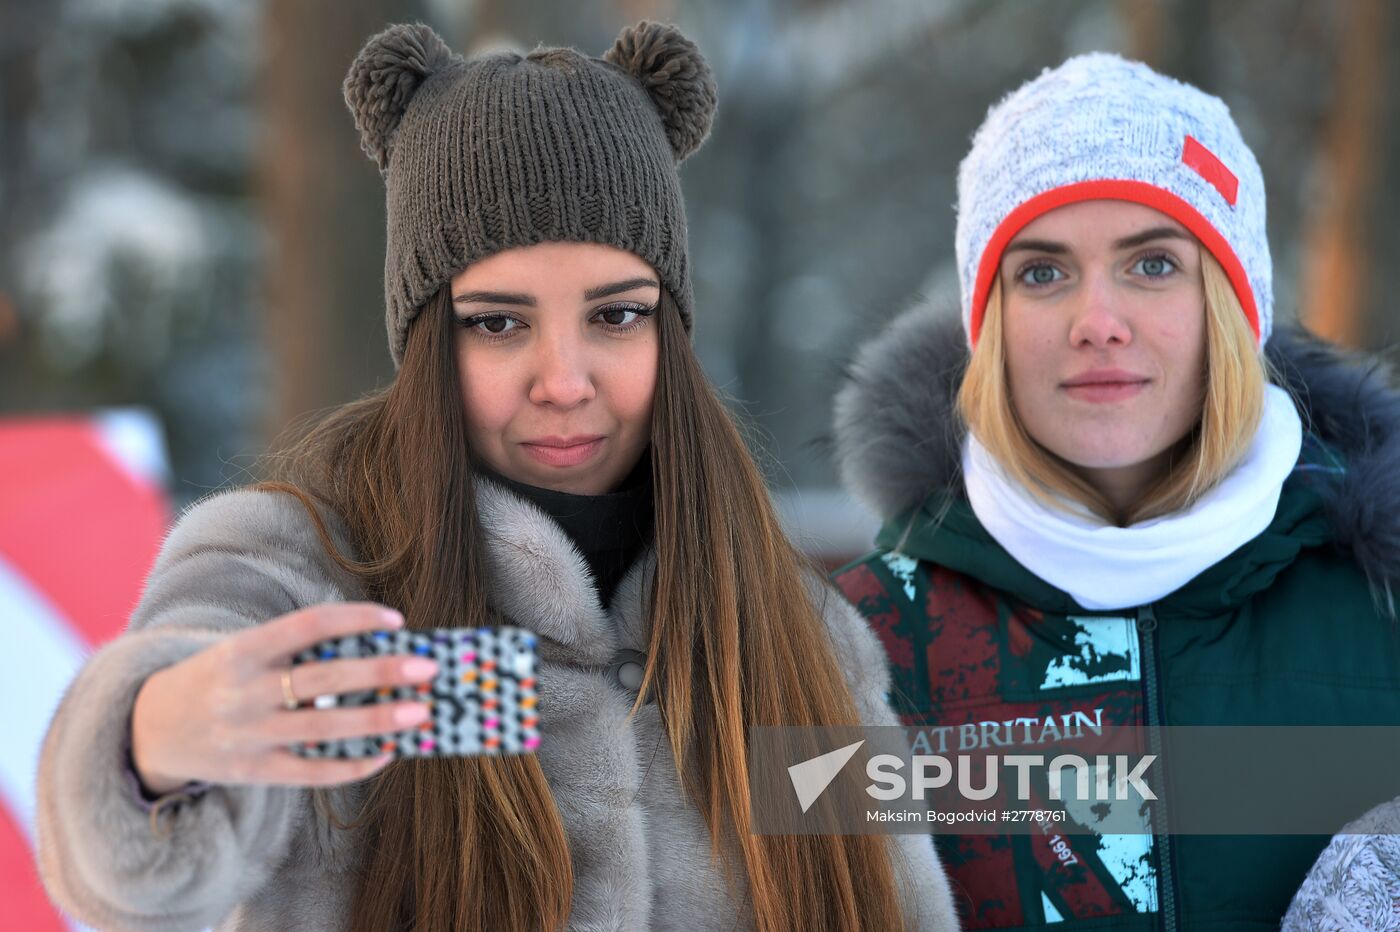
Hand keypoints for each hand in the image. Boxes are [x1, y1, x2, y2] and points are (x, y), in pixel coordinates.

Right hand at [130, 602, 436, 792]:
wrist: (149, 728)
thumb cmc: (217, 678)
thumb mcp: (242, 651)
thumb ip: (295, 650)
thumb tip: (374, 649)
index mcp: (243, 650)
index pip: (308, 625)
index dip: (354, 619)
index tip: (396, 619)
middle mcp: (245, 691)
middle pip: (324, 679)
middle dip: (381, 673)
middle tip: (428, 669)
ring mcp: (249, 735)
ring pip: (325, 729)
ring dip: (379, 721)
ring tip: (421, 713)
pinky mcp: (254, 771)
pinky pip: (312, 773)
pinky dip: (353, 765)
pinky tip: (388, 753)